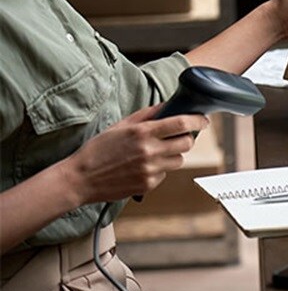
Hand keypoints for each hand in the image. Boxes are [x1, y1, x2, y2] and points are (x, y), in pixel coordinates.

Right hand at [63, 105, 209, 204]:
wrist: (80, 178)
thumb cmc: (98, 149)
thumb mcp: (121, 125)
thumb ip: (147, 115)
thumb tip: (168, 106)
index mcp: (143, 133)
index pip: (181, 124)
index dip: (198, 121)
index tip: (203, 120)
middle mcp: (149, 151)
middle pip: (187, 143)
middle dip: (187, 138)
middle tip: (179, 136)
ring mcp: (150, 170)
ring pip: (179, 160)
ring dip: (173, 154)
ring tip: (155, 152)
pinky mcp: (148, 184)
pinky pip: (165, 173)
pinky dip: (159, 168)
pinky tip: (142, 166)